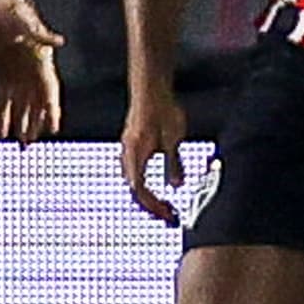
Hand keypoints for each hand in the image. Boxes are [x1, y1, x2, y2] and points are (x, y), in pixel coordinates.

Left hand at [0, 0, 64, 144]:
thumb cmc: (6, 8)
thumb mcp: (24, 21)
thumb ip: (41, 35)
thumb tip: (58, 42)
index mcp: (39, 59)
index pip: (49, 89)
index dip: (53, 110)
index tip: (55, 128)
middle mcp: (30, 68)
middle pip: (36, 101)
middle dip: (36, 123)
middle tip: (32, 144)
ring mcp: (15, 70)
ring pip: (21, 104)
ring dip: (22, 123)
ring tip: (22, 143)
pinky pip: (3, 98)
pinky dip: (2, 115)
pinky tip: (0, 132)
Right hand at [120, 84, 190, 223]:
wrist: (151, 89)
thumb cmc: (162, 111)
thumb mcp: (173, 139)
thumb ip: (173, 163)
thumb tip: (176, 185)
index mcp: (135, 156)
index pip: (140, 190)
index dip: (154, 205)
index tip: (169, 214)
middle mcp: (127, 156)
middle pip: (135, 190)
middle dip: (151, 205)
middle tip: (169, 214)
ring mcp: (128, 151)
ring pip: (134, 182)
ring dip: (148, 196)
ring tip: (164, 204)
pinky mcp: (133, 147)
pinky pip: (136, 173)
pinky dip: (146, 185)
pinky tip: (158, 186)